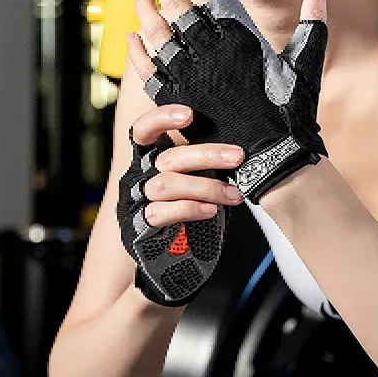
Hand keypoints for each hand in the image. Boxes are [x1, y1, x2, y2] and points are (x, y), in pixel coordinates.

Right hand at [116, 104, 244, 306]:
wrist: (177, 261)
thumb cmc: (195, 209)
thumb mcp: (200, 177)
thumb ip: (205, 157)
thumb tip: (239, 129)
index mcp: (149, 160)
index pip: (143, 130)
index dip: (161, 117)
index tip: (189, 115)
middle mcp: (139, 178)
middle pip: (167, 157)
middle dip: (206, 154)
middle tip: (238, 155)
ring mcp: (138, 203)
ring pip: (165, 184)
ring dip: (205, 186)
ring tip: (234, 194)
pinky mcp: (141, 229)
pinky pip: (161, 213)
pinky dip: (190, 209)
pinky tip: (212, 211)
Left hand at [126, 0, 329, 204]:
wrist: (272, 159)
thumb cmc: (292, 111)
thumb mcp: (307, 61)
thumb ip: (314, 18)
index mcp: (239, 34)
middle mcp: (209, 50)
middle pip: (175, 2)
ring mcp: (188, 75)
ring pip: (157, 31)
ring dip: (145, 7)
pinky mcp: (176, 100)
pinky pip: (147, 68)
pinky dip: (137, 50)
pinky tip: (132, 35)